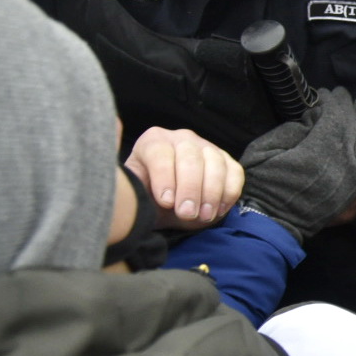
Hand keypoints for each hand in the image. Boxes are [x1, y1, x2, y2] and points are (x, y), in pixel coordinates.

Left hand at [125, 127, 243, 228]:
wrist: (167, 206)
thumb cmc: (148, 198)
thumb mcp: (132, 192)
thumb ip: (127, 186)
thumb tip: (120, 178)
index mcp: (153, 141)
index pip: (160, 153)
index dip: (164, 177)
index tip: (165, 202)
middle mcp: (181, 138)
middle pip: (190, 158)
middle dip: (190, 188)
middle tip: (186, 213)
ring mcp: (207, 148)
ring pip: (215, 164)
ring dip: (211, 193)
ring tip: (203, 216)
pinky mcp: (227, 161)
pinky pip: (235, 173)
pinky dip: (228, 193)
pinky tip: (218, 210)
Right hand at [239, 87, 355, 241]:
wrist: (272, 222)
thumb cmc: (263, 183)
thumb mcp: (267, 148)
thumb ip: (294, 128)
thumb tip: (316, 116)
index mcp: (319, 152)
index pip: (335, 117)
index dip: (331, 101)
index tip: (325, 93)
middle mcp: (342, 164)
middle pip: (353, 126)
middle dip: (349, 107)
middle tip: (343, 94)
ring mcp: (353, 179)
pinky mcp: (355, 190)